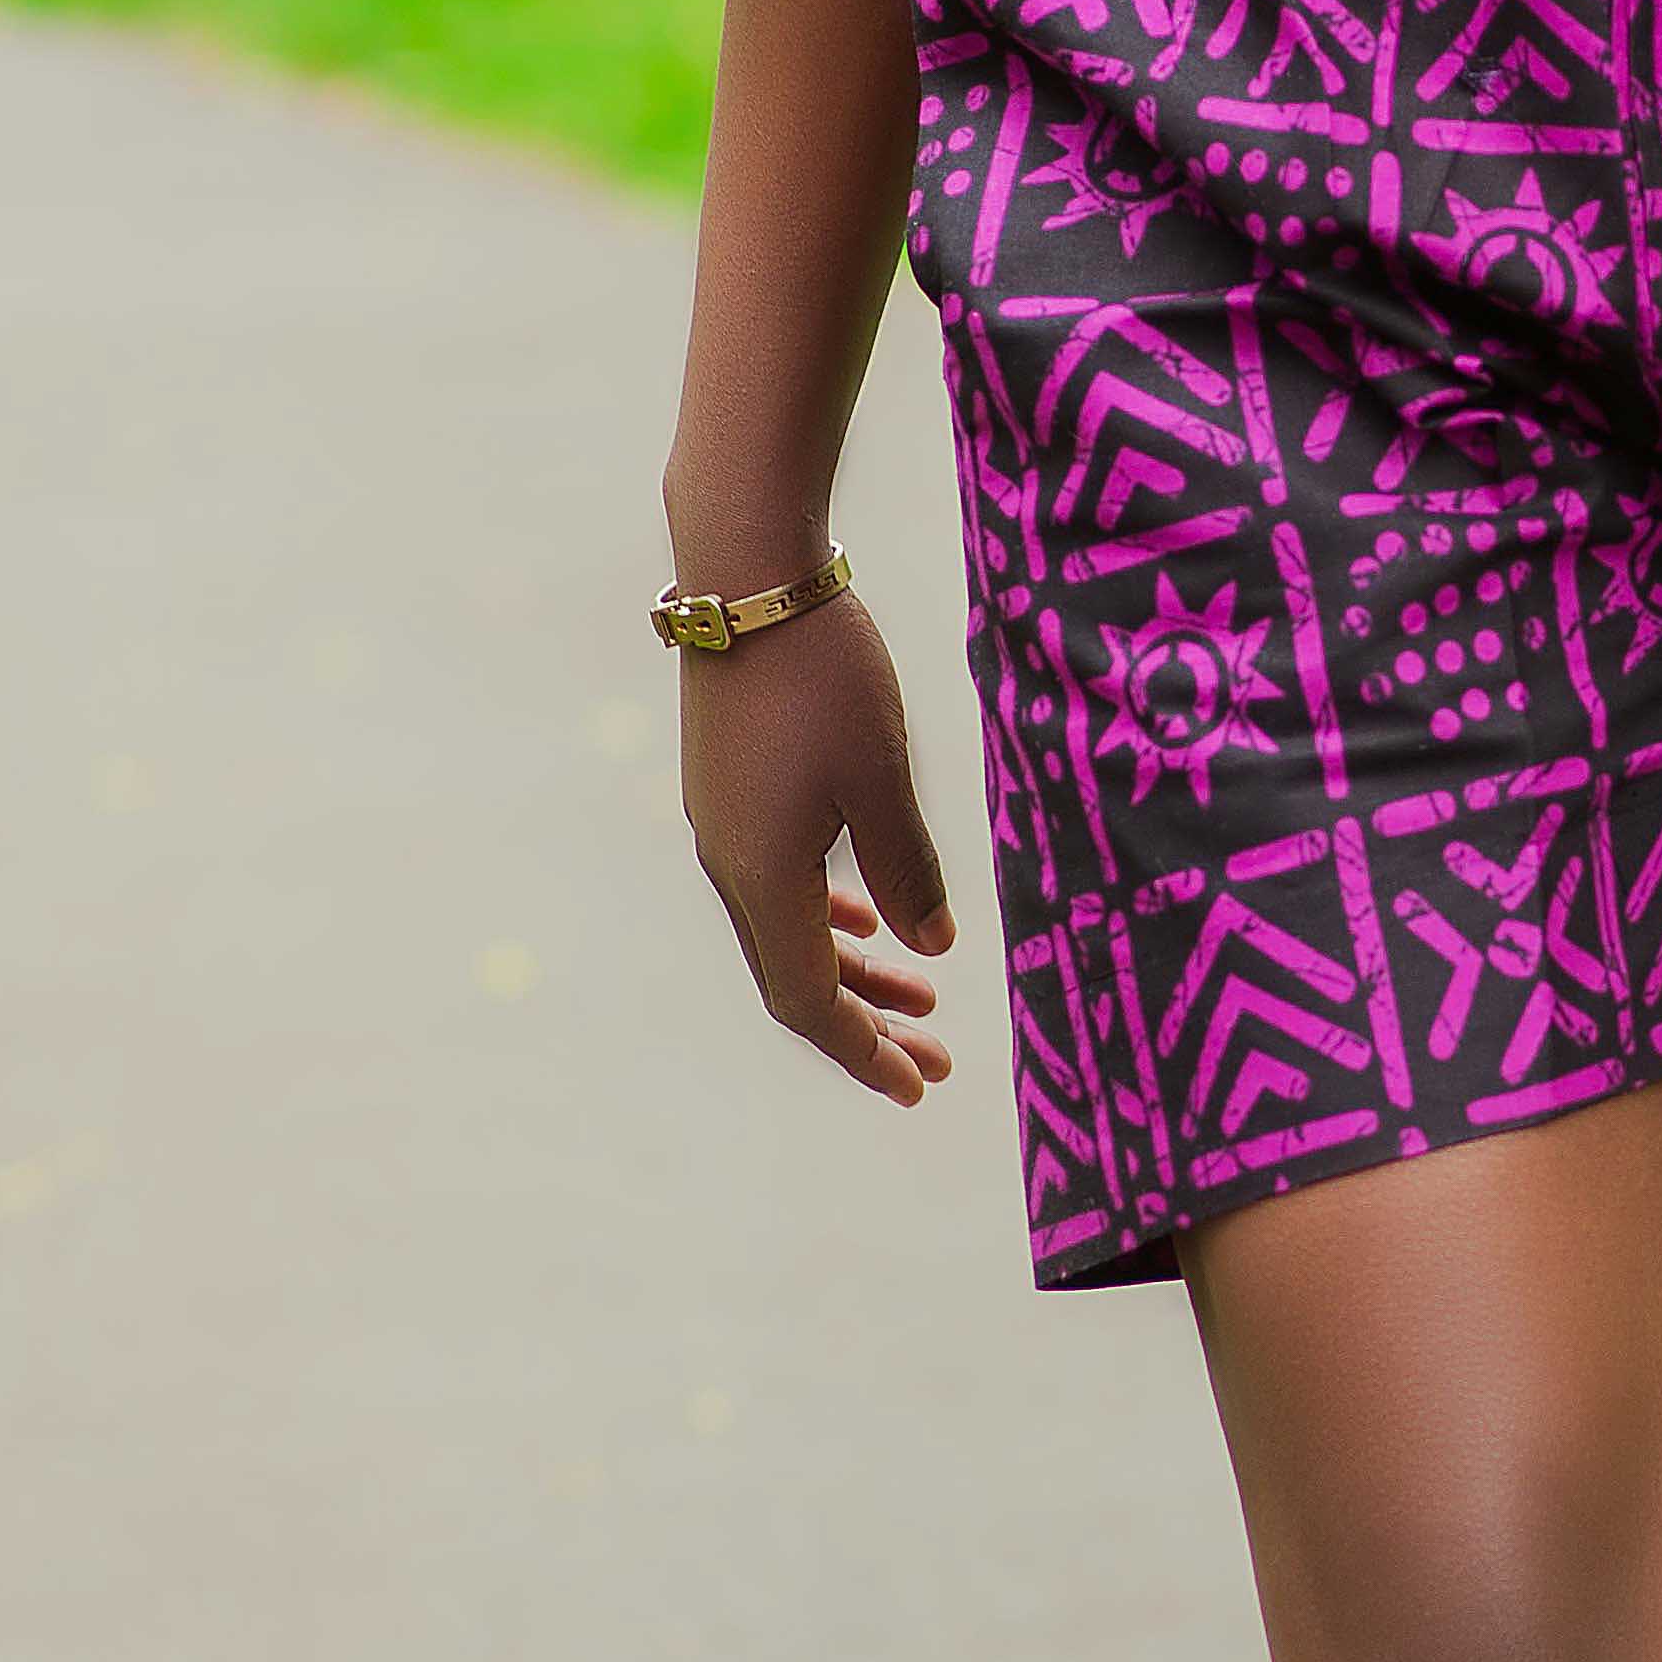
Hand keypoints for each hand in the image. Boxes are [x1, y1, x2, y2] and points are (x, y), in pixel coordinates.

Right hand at [679, 594, 958, 1109]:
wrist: (746, 575)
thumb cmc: (824, 676)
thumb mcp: (884, 779)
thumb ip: (909, 869)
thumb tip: (932, 948)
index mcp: (763, 876)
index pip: (809, 999)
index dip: (864, 1051)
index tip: (919, 1087)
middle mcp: (731, 863)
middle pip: (795, 975)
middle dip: (867, 1023)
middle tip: (936, 1059)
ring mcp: (725, 825)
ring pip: (787, 926)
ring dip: (854, 965)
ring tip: (922, 992)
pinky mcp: (730, 789)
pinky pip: (777, 880)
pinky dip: (826, 912)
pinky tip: (865, 912)